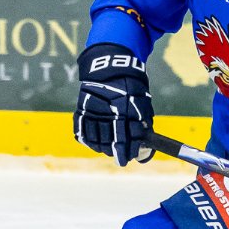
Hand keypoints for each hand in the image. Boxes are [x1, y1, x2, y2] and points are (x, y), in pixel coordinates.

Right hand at [74, 43, 152, 166]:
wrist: (111, 69)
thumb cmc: (131, 88)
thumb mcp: (142, 104)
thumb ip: (143, 125)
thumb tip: (145, 147)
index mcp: (124, 114)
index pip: (123, 141)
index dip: (126, 153)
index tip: (128, 159)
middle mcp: (107, 115)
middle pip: (108, 143)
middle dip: (115, 152)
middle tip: (120, 156)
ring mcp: (92, 113)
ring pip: (95, 140)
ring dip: (102, 148)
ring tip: (107, 149)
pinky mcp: (82, 110)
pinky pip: (82, 131)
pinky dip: (88, 139)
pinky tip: (94, 143)